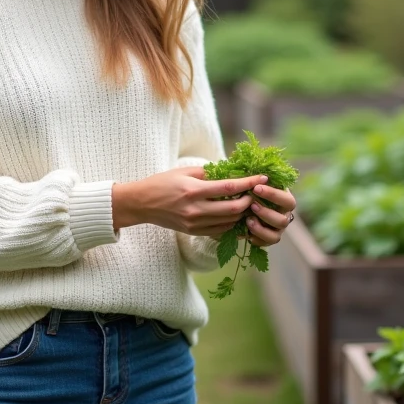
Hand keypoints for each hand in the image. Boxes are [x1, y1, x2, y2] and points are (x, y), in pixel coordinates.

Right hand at [112, 167, 267, 236]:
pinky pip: (220, 231)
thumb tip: (232, 171)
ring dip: (242, 213)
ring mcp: (195, 223)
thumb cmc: (162, 183)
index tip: (262, 177)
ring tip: (247, 203)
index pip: (229, 187)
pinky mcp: (193, 232)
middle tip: (255, 193)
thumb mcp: (184, 171)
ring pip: (229, 222)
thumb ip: (208, 173)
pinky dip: (231, 223)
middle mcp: (195, 209)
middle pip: (233, 209)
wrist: (142, 204)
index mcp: (193, 190)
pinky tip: (235, 214)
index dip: (248, 183)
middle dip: (249, 201)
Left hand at [239, 183, 297, 247]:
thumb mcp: (256, 183)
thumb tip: (253, 175)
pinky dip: (256, 238)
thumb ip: (257, 181)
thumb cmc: (253, 190)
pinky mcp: (269, 239)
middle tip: (252, 205)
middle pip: (283, 220)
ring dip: (261, 228)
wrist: (246, 203)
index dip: (273, 195)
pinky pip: (266, 244)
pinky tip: (245, 232)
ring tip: (247, 220)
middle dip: (266, 213)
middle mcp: (285, 216)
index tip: (256, 188)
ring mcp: (278, 230)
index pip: (287, 200)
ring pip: (275, 235)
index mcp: (285, 201)